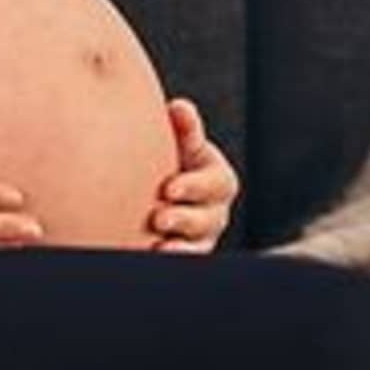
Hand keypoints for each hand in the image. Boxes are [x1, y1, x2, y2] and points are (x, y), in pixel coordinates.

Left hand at [148, 97, 238, 252]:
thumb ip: (184, 129)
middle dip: (185, 219)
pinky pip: (185, 262)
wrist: (155, 189)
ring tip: (159, 244)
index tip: (169, 189)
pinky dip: (171, 260)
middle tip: (159, 218)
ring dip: (180, 245)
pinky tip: (152, 256)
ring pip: (199, 245)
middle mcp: (215, 210)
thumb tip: (179, 107)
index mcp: (217, 179)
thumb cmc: (172, 159)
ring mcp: (203, 237)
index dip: (195, 186)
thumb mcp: (181, 144)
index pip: (216, 183)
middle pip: (210, 218)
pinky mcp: (188, 254)